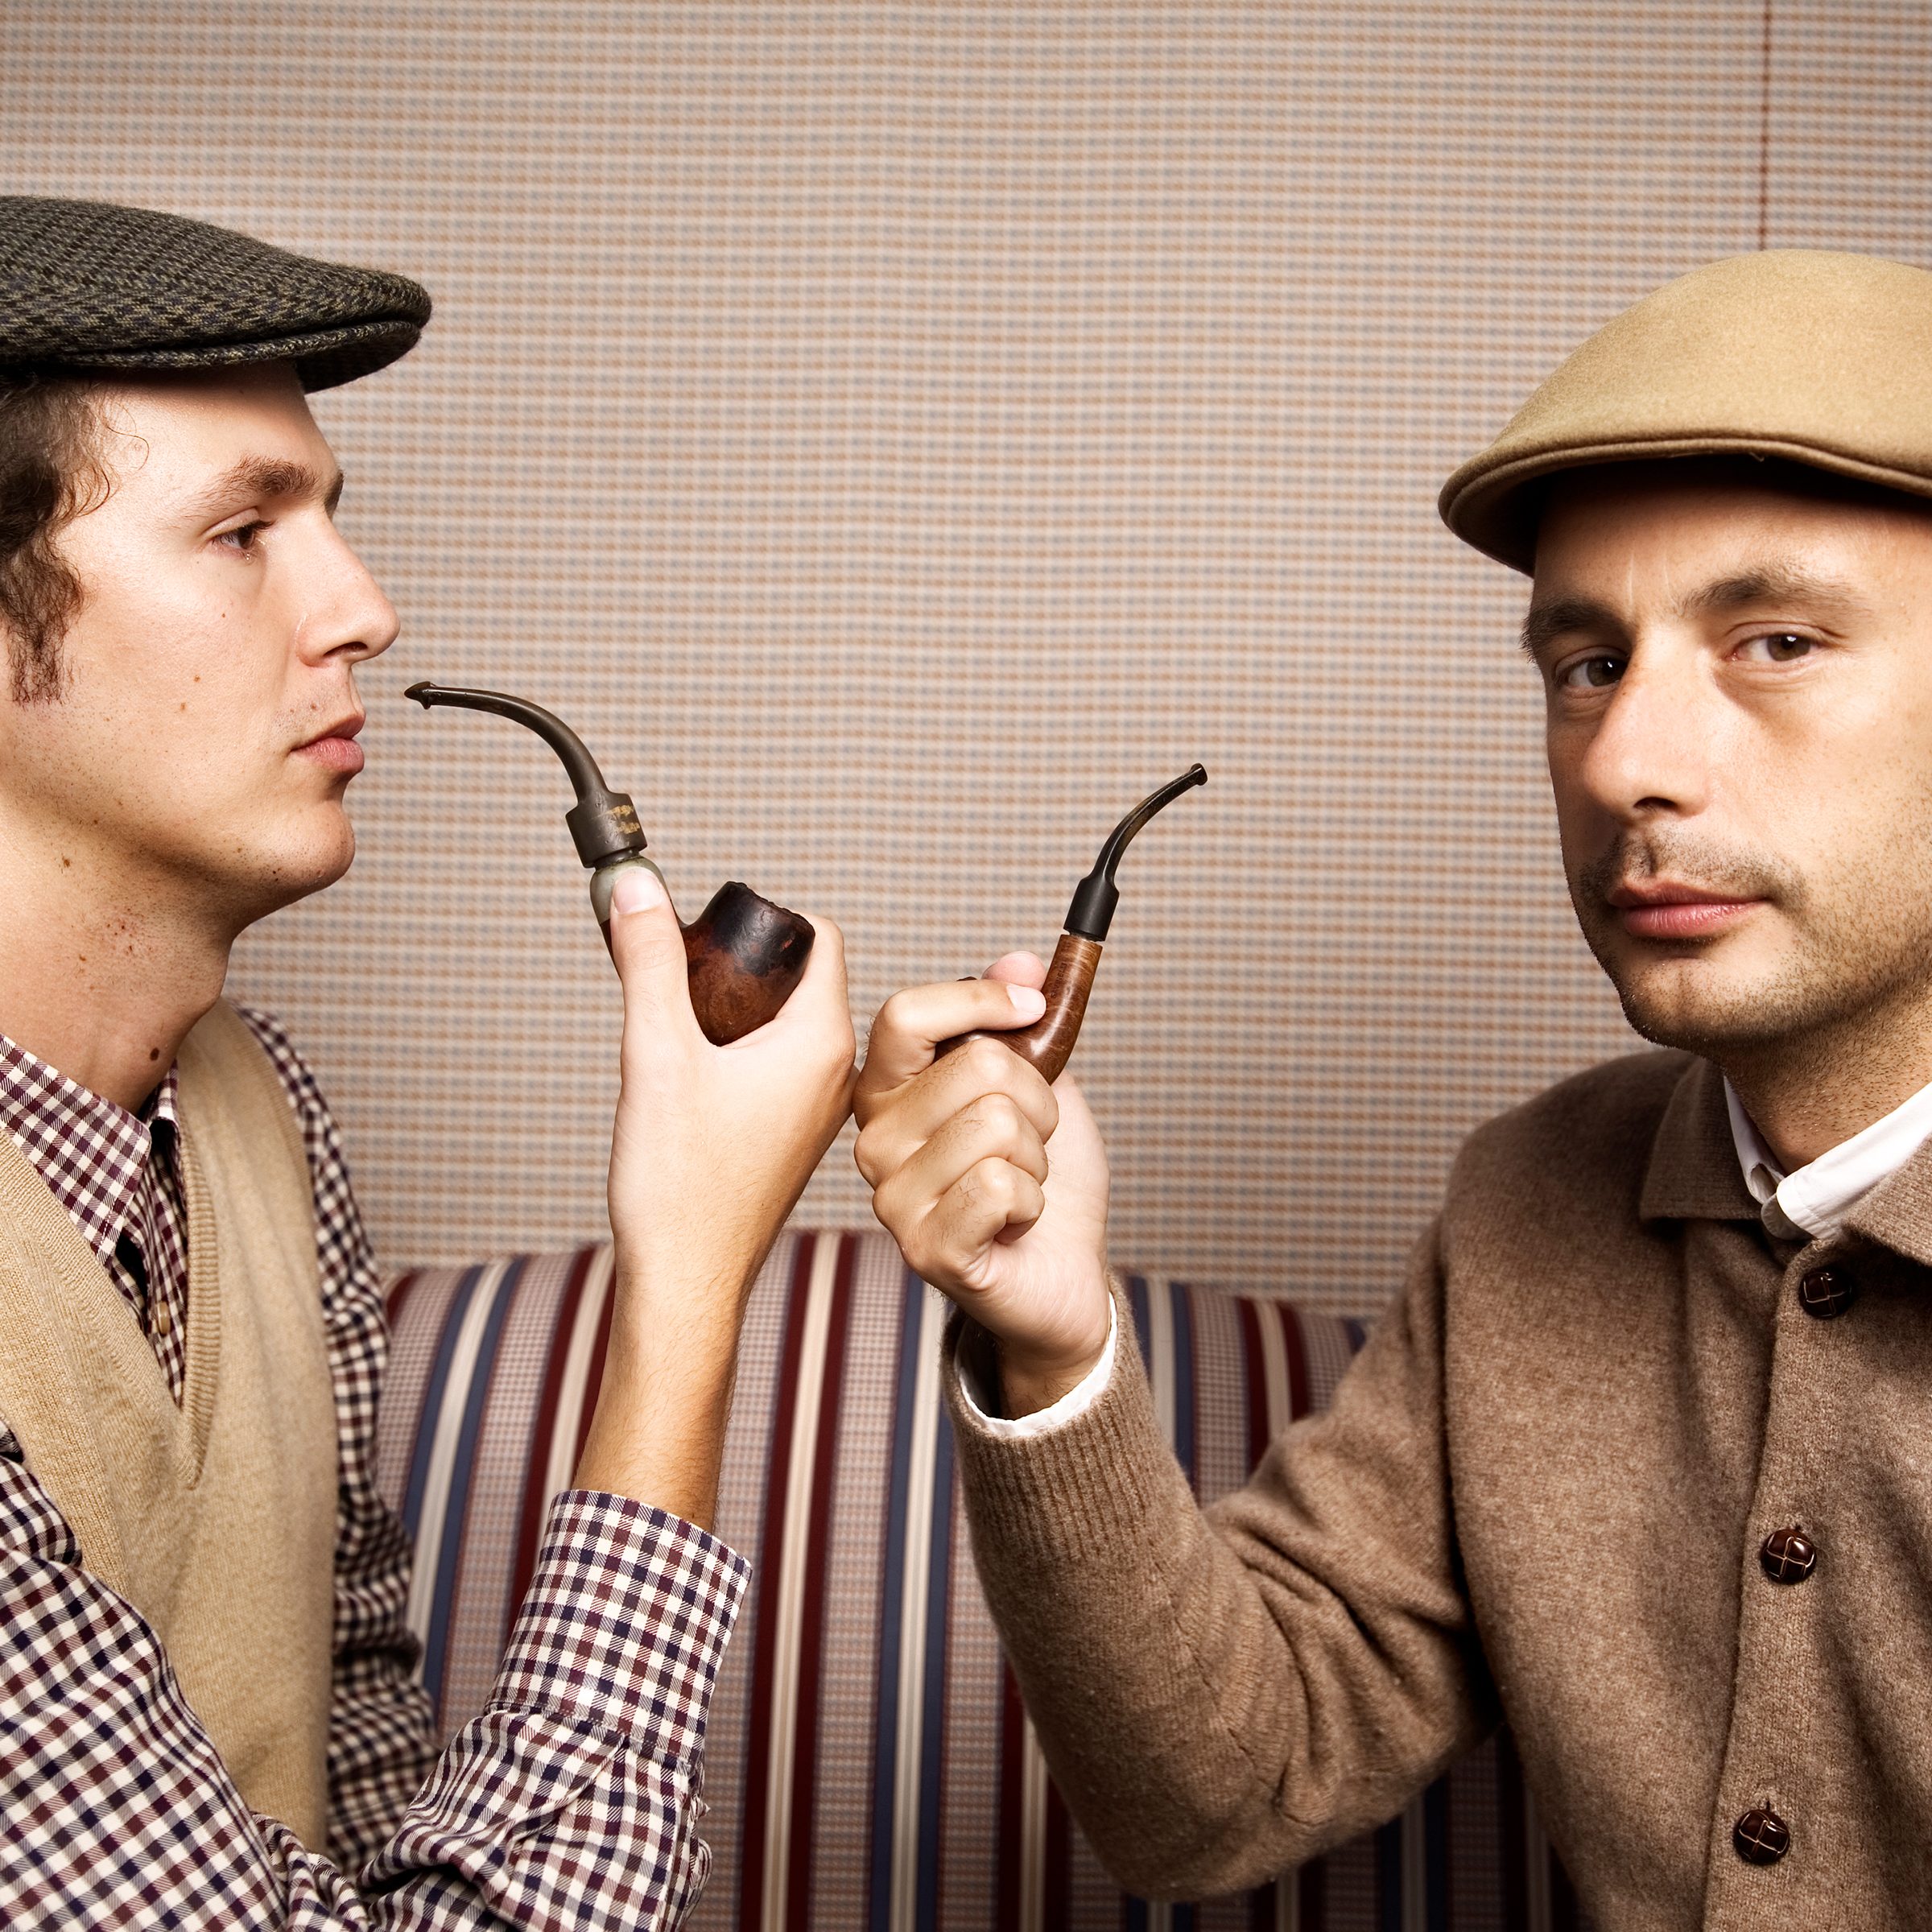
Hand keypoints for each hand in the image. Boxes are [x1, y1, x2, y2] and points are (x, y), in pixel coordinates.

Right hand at [579, 864, 855, 1525]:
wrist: (685, 1282)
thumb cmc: (679, 1183)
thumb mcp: (655, 1052)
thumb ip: (648, 960)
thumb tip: (637, 886)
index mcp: (822, 1042)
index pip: (819, 937)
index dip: (762, 918)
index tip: (705, 931)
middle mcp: (835, 1073)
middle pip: (800, 977)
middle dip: (740, 961)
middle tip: (679, 973)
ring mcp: (815, 1109)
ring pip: (784, 1024)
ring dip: (733, 1009)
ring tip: (677, 1026)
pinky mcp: (789, 1138)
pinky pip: (773, 1067)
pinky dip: (734, 1052)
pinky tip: (688, 1073)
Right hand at [855, 952, 1110, 1415]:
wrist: (1065, 1272)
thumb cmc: (1042, 1176)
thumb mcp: (1040, 1081)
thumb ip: (1021, 1019)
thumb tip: (1021, 960)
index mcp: (889, 1091)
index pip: (906, 1014)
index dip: (981, 999)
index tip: (1034, 1008)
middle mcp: (874, 1141)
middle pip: (978, 1066)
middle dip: (1037, 1100)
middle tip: (1030, 1141)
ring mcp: (894, 1198)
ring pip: (998, 1126)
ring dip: (1037, 1156)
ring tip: (1021, 1184)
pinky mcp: (927, 1249)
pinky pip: (1001, 1186)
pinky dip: (1032, 1201)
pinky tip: (1016, 1222)